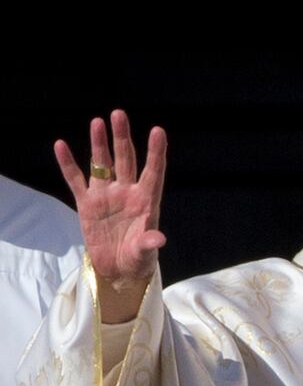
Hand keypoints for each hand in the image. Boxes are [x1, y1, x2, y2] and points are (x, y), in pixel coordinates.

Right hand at [55, 109, 166, 321]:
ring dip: (99, 144)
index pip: (153, 172)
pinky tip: (61, 145)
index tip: (158, 131)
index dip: (156, 152)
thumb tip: (159, 238)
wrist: (118, 271)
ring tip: (97, 122)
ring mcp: (106, 196)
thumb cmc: (138, 260)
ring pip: (102, 164)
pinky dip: (68, 164)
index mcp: (147, 201)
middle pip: (126, 160)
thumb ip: (149, 243)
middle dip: (122, 138)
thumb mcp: (145, 254)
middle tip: (118, 114)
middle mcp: (127, 192)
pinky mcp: (87, 204)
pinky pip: (76, 180)